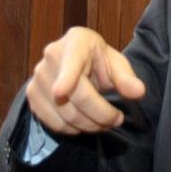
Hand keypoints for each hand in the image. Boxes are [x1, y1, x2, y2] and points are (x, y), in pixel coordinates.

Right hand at [25, 26, 145, 134]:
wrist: (73, 61)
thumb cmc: (98, 61)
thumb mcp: (116, 64)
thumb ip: (126, 78)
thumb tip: (138, 92)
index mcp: (76, 41)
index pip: (71, 62)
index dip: (66, 78)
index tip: (60, 92)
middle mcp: (51, 56)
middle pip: (74, 97)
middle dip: (100, 115)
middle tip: (117, 120)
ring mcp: (38, 76)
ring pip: (64, 114)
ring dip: (89, 126)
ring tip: (104, 123)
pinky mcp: (32, 94)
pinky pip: (52, 122)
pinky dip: (71, 130)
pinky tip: (84, 124)